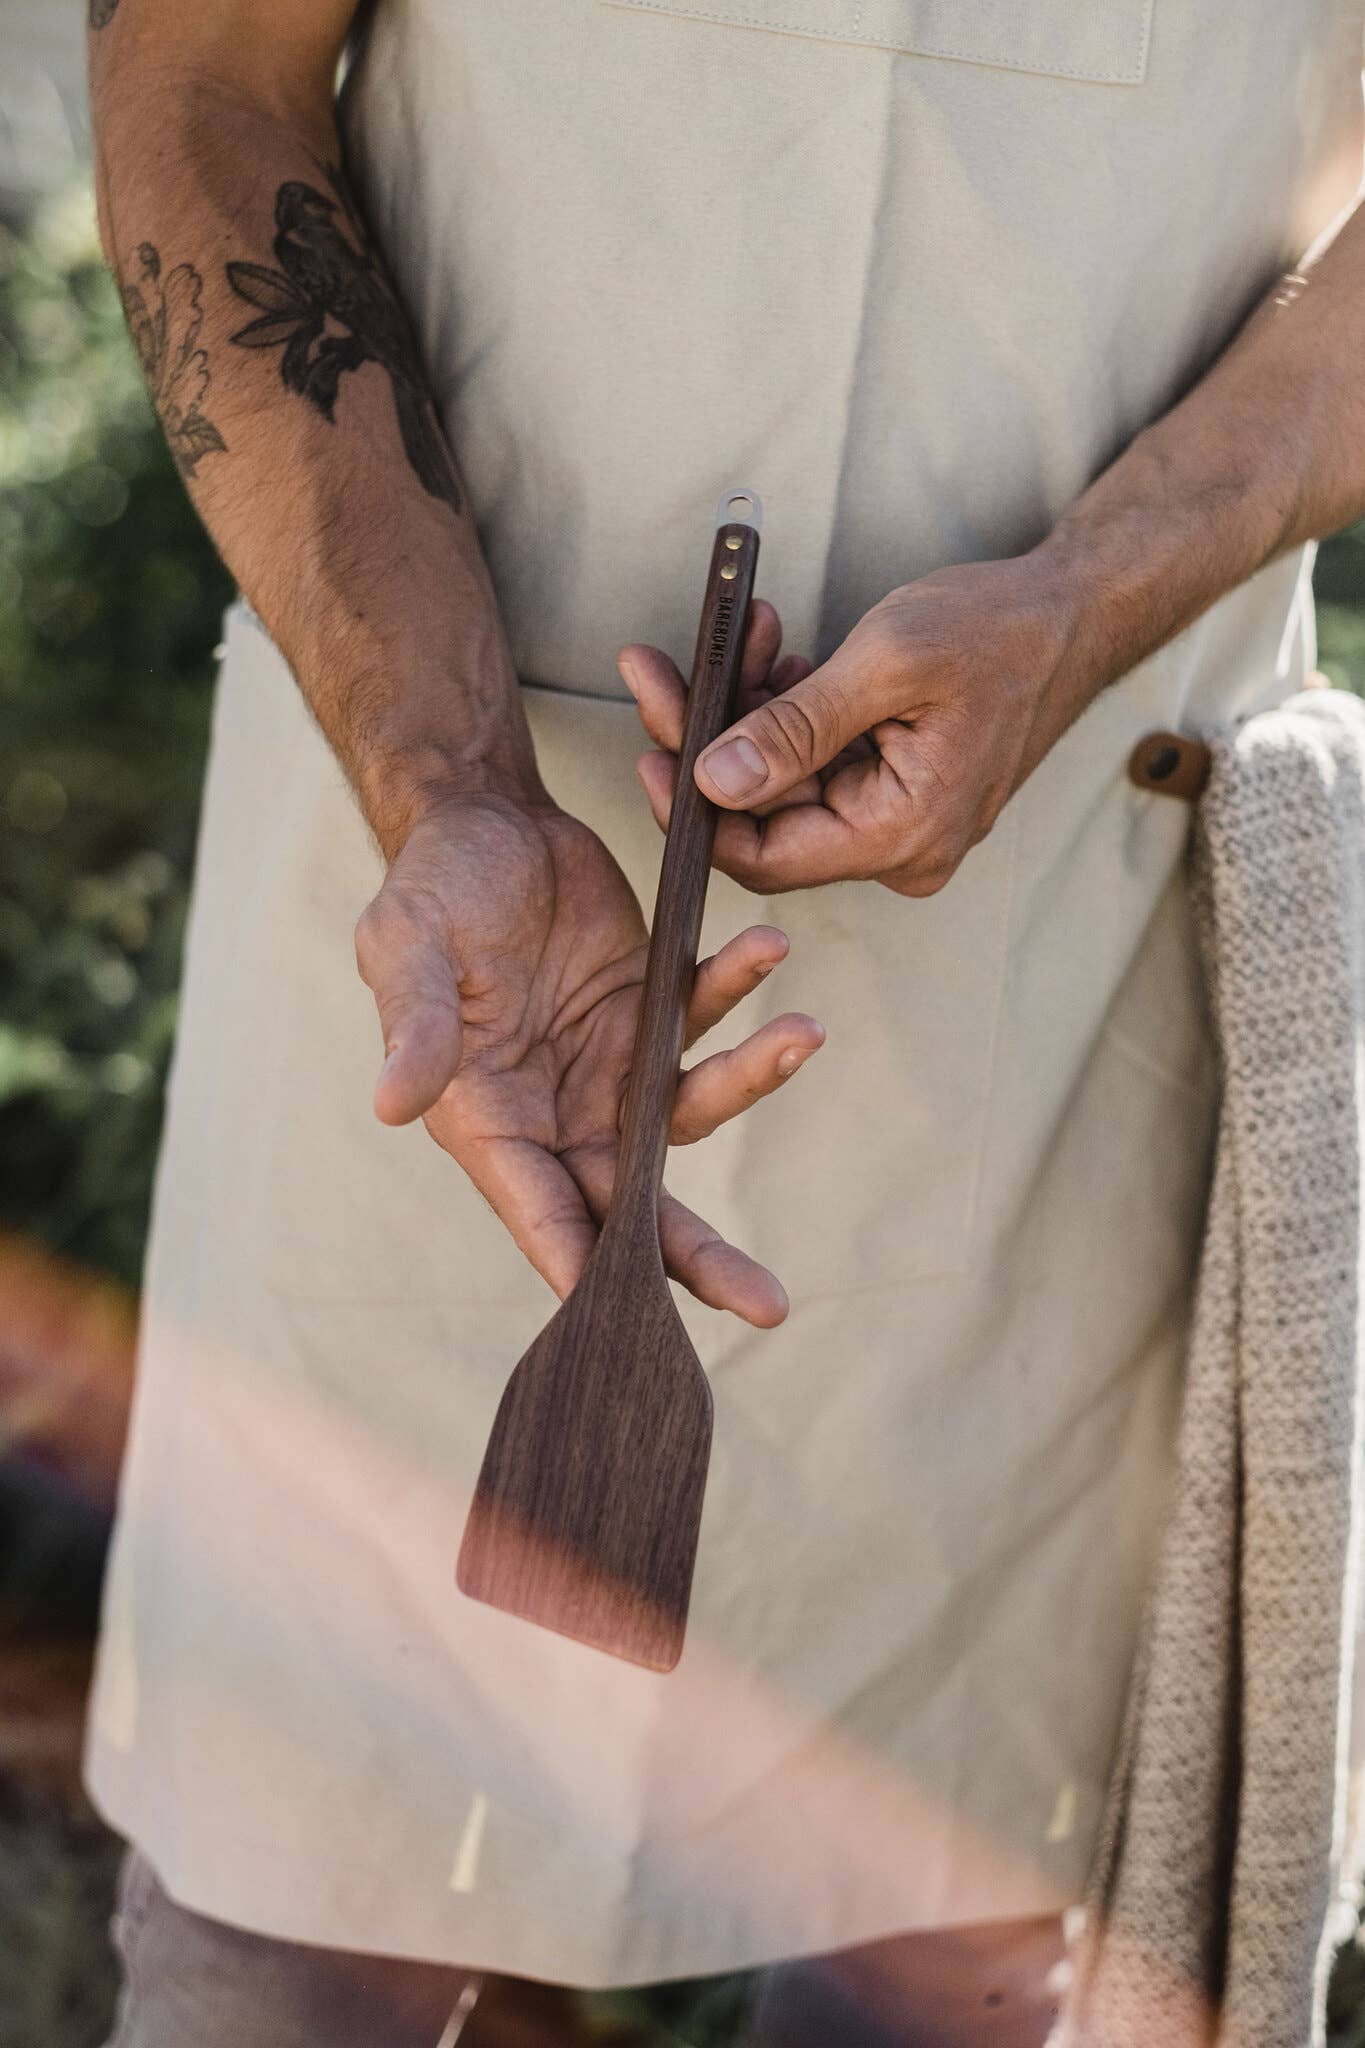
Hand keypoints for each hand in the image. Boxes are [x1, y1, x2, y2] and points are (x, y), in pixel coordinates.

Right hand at [354, 793, 824, 1325]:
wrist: (481, 821)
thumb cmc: (428, 892)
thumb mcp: (407, 949)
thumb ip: (414, 1027)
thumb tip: (392, 1105)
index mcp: (490, 1124)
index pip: (541, 1215)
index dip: (586, 1269)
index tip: (635, 1322)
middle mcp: (557, 1115)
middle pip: (634, 1208)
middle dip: (700, 1257)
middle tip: (769, 1307)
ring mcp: (612, 1069)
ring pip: (689, 1113)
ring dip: (750, 1081)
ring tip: (801, 1036)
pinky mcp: (652, 1013)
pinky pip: (704, 1020)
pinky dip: (738, 991)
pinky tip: (765, 949)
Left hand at [621, 556, 1080, 895]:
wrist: (1071, 615)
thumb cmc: (997, 631)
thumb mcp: (886, 665)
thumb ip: (794, 730)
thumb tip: (712, 784)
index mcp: (901, 836)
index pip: (762, 857)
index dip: (694, 808)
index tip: (650, 743)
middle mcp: (898, 848)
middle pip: (765, 816)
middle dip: (710, 736)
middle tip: (662, 666)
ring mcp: (896, 822)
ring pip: (782, 783)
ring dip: (748, 709)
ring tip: (743, 631)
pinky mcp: (891, 789)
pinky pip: (814, 763)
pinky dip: (786, 709)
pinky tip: (777, 651)